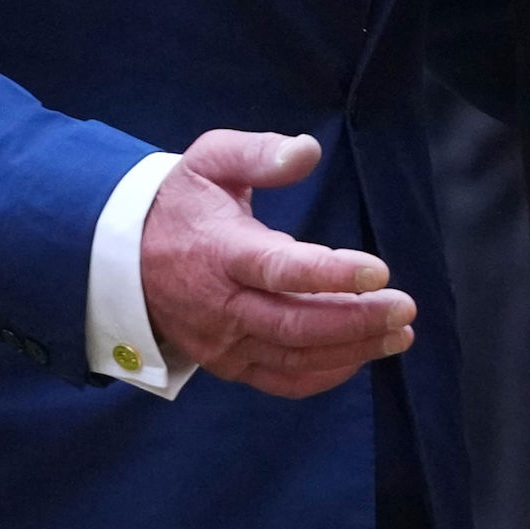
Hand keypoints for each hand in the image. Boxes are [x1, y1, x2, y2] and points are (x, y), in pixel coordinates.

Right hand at [138, 130, 414, 398]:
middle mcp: (222, 305)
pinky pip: (280, 379)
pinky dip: (323, 375)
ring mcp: (223, 341)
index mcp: (221, 251)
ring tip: (398, 335)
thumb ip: (259, 153)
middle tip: (405, 309)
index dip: (331, 273)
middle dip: (356, 320)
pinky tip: (359, 356)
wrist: (125, 256)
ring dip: (351, 349)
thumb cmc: (182, 203)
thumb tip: (308, 149)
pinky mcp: (227, 364)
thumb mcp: (211, 160)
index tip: (379, 271)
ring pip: (293, 356)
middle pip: (295, 324)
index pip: (280, 270)